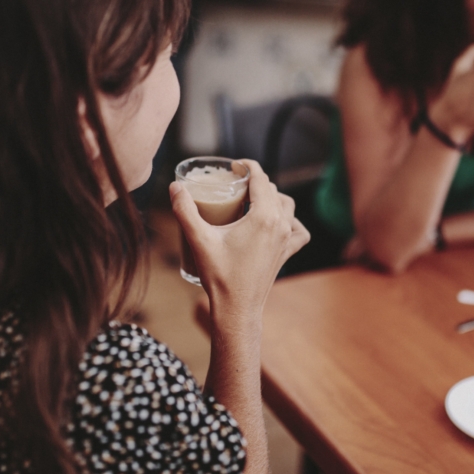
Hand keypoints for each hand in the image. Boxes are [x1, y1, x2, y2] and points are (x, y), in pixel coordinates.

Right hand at [170, 160, 309, 332]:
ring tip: (252, 200)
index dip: (247, 166)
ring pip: (287, 206)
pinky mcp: (287, 253)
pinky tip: (276, 223)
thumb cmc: (220, 275)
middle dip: (256, 182)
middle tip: (236, 184)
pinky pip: (298, 230)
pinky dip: (291, 222)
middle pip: (272, 190)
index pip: (261, 178)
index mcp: (264, 217)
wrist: (237, 308)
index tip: (235, 165)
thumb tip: (175, 187)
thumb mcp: (199, 239)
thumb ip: (185, 210)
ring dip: (272, 198)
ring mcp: (287, 239)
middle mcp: (281, 225)